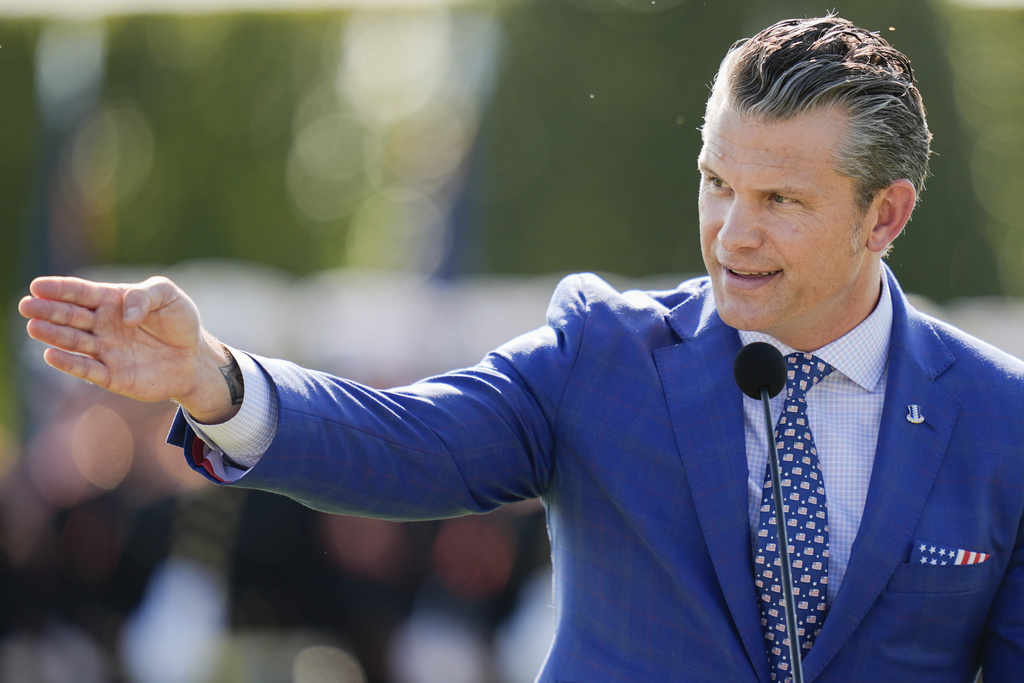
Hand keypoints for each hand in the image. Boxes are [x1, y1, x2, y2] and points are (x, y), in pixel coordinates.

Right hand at [19, 276, 241, 423]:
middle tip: (26, 306)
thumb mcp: (168, 296)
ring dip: (53, 335)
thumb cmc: (179, 322)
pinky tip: (51, 355)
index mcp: (111, 301)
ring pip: (74, 342)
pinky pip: (87, 369)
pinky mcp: (112, 375)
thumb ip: (145, 296)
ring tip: (34, 327)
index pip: (81, 293)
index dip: (59, 289)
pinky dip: (69, 363)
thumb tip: (125, 315)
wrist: (195, 357)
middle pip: (70, 316)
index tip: (38, 286)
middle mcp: (102, 326)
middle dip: (48, 310)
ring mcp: (105, 350)